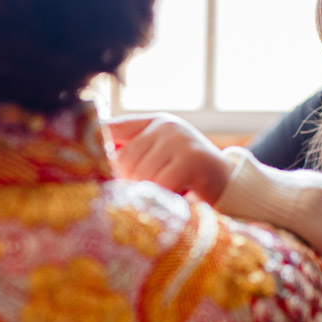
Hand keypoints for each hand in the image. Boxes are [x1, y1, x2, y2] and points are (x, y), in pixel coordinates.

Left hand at [104, 113, 231, 204]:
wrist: (230, 184)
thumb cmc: (187, 176)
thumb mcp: (159, 158)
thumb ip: (132, 155)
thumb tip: (93, 166)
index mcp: (153, 122)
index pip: (111, 129)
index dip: (98, 152)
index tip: (91, 172)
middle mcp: (166, 126)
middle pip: (125, 159)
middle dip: (128, 183)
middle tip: (143, 195)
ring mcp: (180, 140)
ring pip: (142, 174)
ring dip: (149, 192)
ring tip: (163, 195)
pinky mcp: (191, 159)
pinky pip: (160, 184)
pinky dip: (162, 197)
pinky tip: (172, 199)